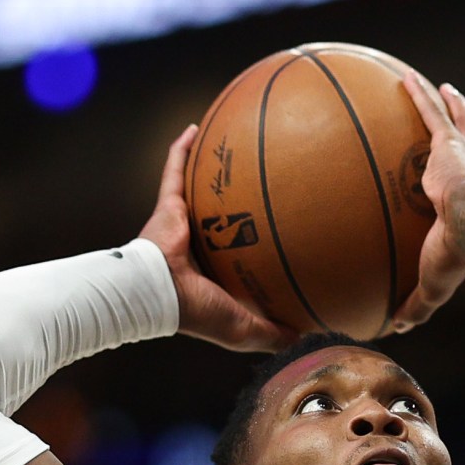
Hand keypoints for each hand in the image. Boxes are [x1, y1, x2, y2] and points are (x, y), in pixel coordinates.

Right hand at [139, 125, 296, 352]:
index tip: (278, 233)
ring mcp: (182, 222)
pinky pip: (174, 170)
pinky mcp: (168, 205)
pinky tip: (194, 128)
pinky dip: (180, 149)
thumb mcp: (243, 328)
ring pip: (198, 189)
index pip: (238, 255)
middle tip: (262, 183)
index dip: (254, 245)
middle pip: (221, 216)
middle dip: (236, 202)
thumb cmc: (198, 311)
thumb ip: (273, 333)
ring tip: (229, 149)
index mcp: (213, 271)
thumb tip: (306, 335)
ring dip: (209, 170)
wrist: (159, 292)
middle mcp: (198, 244)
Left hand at [390, 73, 464, 333]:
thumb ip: (417, 302)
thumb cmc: (462, 254)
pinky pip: (429, 113)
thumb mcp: (435, 284)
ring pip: (459, 123)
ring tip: (444, 89)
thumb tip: (394, 327)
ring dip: (453, 106)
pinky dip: (420, 95)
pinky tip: (406, 78)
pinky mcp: (448, 144)